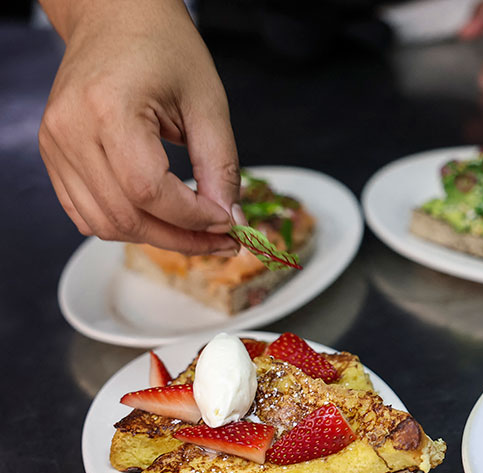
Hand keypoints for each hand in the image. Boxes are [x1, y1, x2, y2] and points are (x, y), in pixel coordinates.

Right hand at [38, 0, 240, 254]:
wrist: (117, 18)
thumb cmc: (163, 47)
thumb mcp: (208, 103)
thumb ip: (220, 165)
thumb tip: (229, 217)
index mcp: (107, 109)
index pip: (148, 191)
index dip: (192, 218)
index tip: (228, 222)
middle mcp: (70, 130)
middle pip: (124, 216)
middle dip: (180, 238)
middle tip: (221, 241)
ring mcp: (55, 144)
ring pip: (103, 223)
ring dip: (155, 237)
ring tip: (197, 234)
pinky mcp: (55, 154)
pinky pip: (86, 212)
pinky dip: (127, 224)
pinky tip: (163, 219)